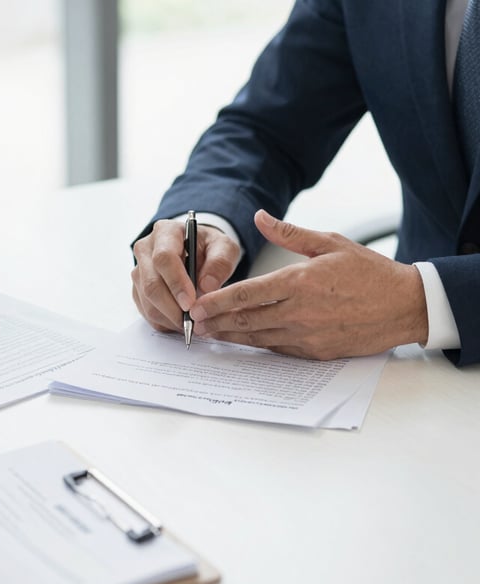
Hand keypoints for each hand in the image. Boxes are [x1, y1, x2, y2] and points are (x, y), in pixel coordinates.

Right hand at [131, 219, 240, 331]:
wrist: (197, 251)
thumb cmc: (209, 248)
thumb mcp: (224, 247)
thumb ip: (220, 263)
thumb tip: (208, 286)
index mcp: (165, 232)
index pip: (163, 258)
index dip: (176, 283)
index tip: (191, 303)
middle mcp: (145, 250)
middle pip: (151, 284)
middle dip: (172, 308)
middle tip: (193, 321)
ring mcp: (139, 271)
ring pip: (147, 302)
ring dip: (169, 318)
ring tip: (192, 323)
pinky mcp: (138, 290)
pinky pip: (147, 312)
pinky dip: (165, 323)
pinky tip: (182, 322)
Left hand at [189, 210, 427, 358]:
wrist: (405, 306)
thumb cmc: (369, 272)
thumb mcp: (330, 243)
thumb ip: (289, 234)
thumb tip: (259, 217)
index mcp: (299, 281)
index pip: (248, 293)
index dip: (218, 301)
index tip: (198, 304)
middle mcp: (299, 311)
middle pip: (246, 319)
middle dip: (215, 322)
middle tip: (194, 323)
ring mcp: (307, 334)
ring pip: (258, 338)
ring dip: (230, 336)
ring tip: (209, 333)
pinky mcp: (315, 351)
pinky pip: (277, 348)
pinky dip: (256, 345)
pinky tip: (242, 341)